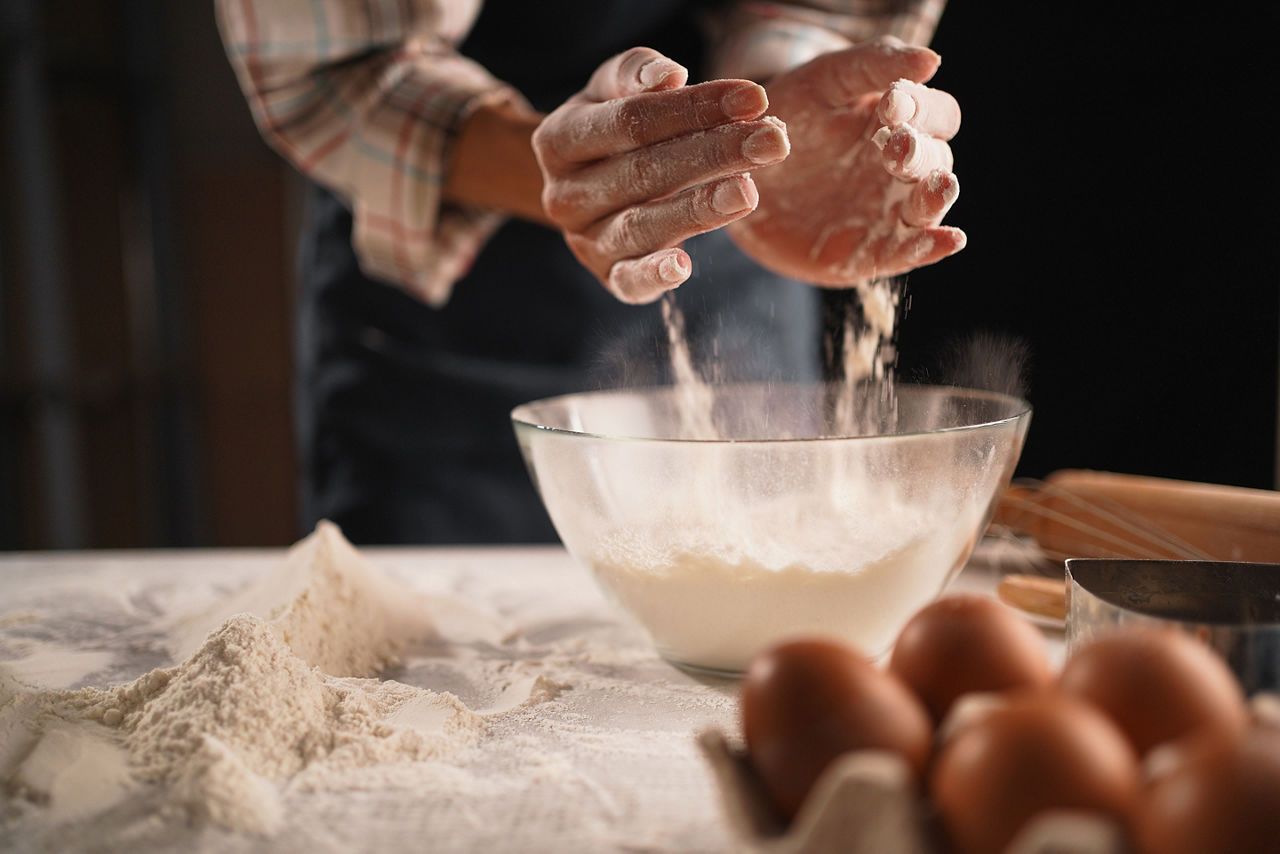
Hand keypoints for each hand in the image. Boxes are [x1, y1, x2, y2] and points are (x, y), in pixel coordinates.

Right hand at [532, 48, 790, 303]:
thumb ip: (636, 73)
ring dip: (700, 209)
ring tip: (749, 191)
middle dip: (713, 153)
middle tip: (773, 141)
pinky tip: (684, 266)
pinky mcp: (609, 277)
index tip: (753, 99)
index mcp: (559, 140)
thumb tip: (670, 76)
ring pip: (642, 226)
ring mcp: (585, 242)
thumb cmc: (611, 127)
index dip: (693, 108)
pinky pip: (629, 282)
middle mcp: (564, 196)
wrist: (585, 183)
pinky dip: (654, 275)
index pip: (630, 121)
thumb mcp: (613, 90)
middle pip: (643, 172)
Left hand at [727, 38, 964, 285]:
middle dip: (920, 153)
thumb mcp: (821, 83)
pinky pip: (906, 252)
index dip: (921, 108)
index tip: (891, 103)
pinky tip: (950, 240)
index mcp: (898, 124)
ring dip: (935, 197)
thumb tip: (931, 60)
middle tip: (896, 148)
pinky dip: (930, 248)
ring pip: (928, 207)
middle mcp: (903, 170)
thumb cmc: (786, 120)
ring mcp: (889, 212)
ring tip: (938, 186)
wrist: (737, 178)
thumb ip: (870, 66)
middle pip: (936, 159)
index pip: (934, 114)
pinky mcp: (870, 252)